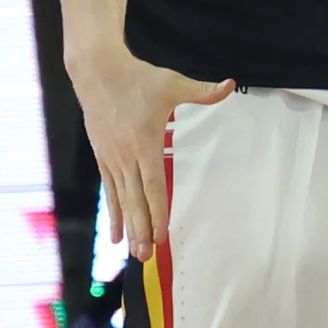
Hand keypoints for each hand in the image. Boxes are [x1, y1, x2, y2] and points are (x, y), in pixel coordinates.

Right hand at [73, 52, 232, 256]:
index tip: (161, 234)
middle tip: (146, 256)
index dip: (157, 211)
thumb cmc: (138, 77)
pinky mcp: (101, 156)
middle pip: (135, 200)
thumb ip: (203, 91)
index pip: (153, 185)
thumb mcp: (173, 83)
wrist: (96, 70)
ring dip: (126, 227)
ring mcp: (110, 157)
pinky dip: (112, 211)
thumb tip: (232, 84)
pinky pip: (108, 189)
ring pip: (120, 199)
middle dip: (141, 229)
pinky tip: (115, 231)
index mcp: (145, 142)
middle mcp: (125, 155)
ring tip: (131, 252)